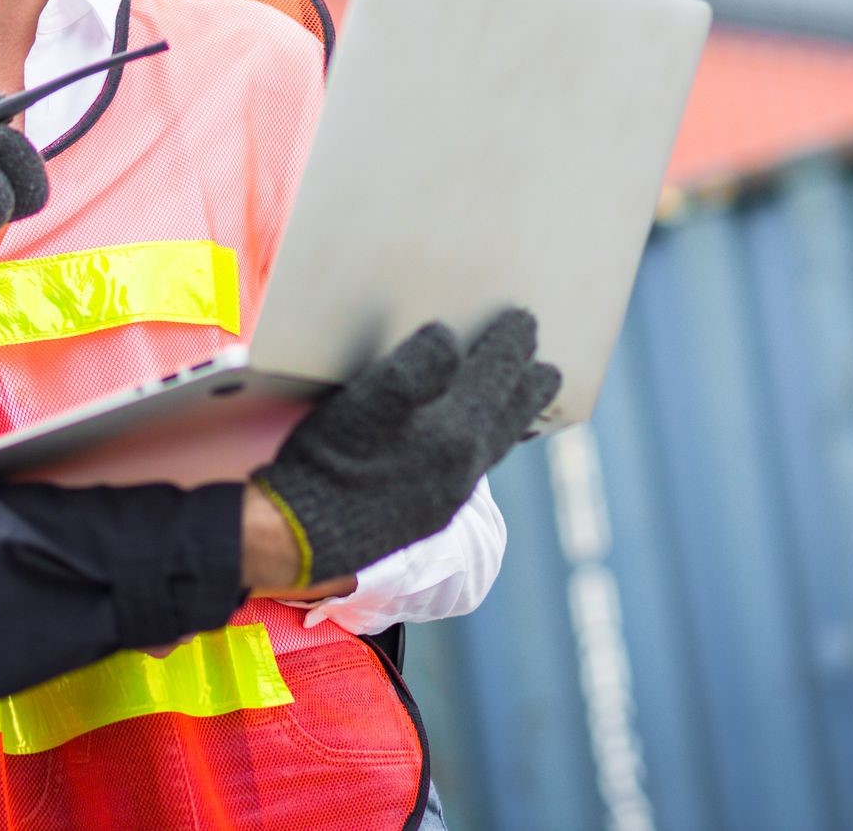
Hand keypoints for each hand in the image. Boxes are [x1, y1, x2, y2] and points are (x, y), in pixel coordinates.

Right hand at [249, 309, 557, 589]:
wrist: (302, 535)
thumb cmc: (331, 459)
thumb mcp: (368, 401)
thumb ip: (418, 366)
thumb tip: (451, 339)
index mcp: (457, 431)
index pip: (498, 374)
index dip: (512, 341)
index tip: (525, 317)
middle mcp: (464, 466)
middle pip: (513, 417)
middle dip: (531, 387)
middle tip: (550, 368)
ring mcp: (449, 494)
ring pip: (496, 447)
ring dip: (514, 419)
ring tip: (525, 405)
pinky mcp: (429, 513)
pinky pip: (475, 469)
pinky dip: (487, 444)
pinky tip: (472, 444)